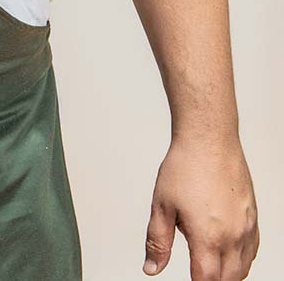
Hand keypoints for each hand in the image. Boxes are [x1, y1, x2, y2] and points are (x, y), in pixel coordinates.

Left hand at [143, 137, 259, 278]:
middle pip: (227, 279)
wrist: (209, 139)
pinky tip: (227, 251)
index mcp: (208, 237)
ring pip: (243, 268)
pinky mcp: (253, 217)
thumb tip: (152, 268)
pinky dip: (241, 259)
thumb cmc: (185, 166)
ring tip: (209, 265)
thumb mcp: (161, 205)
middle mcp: (232, 237)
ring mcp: (246, 227)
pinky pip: (252, 250)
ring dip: (228, 274)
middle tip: (196, 272)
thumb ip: (158, 241)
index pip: (206, 280)